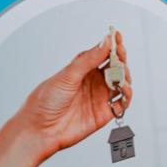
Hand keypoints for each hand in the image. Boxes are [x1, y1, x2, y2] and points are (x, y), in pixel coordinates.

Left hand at [17, 31, 132, 158]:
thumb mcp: (67, 75)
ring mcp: (100, 97)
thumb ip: (89, 59)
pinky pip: (122, 103)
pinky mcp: (105, 113)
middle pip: (116, 67)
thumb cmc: (45, 102)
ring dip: (125, 79)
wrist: (39, 129)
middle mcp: (93, 82)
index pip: (103, 53)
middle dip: (121, 61)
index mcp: (83, 70)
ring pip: (122, 84)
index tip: (118, 37)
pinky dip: (126, 97)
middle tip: (119, 58)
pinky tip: (122, 93)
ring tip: (120, 79)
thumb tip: (105, 42)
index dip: (112, 45)